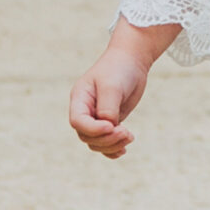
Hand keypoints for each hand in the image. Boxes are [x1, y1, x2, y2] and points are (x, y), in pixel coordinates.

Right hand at [68, 20, 176, 158]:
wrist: (132, 60)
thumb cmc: (119, 69)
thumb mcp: (112, 87)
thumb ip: (107, 108)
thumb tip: (108, 128)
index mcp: (79, 99)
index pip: (78, 122)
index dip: (93, 129)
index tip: (112, 126)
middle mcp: (85, 110)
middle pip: (87, 136)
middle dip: (106, 139)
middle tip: (126, 133)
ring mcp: (97, 117)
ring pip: (96, 142)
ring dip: (112, 145)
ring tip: (129, 136)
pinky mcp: (110, 121)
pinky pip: (106, 142)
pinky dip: (113, 149)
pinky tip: (123, 149)